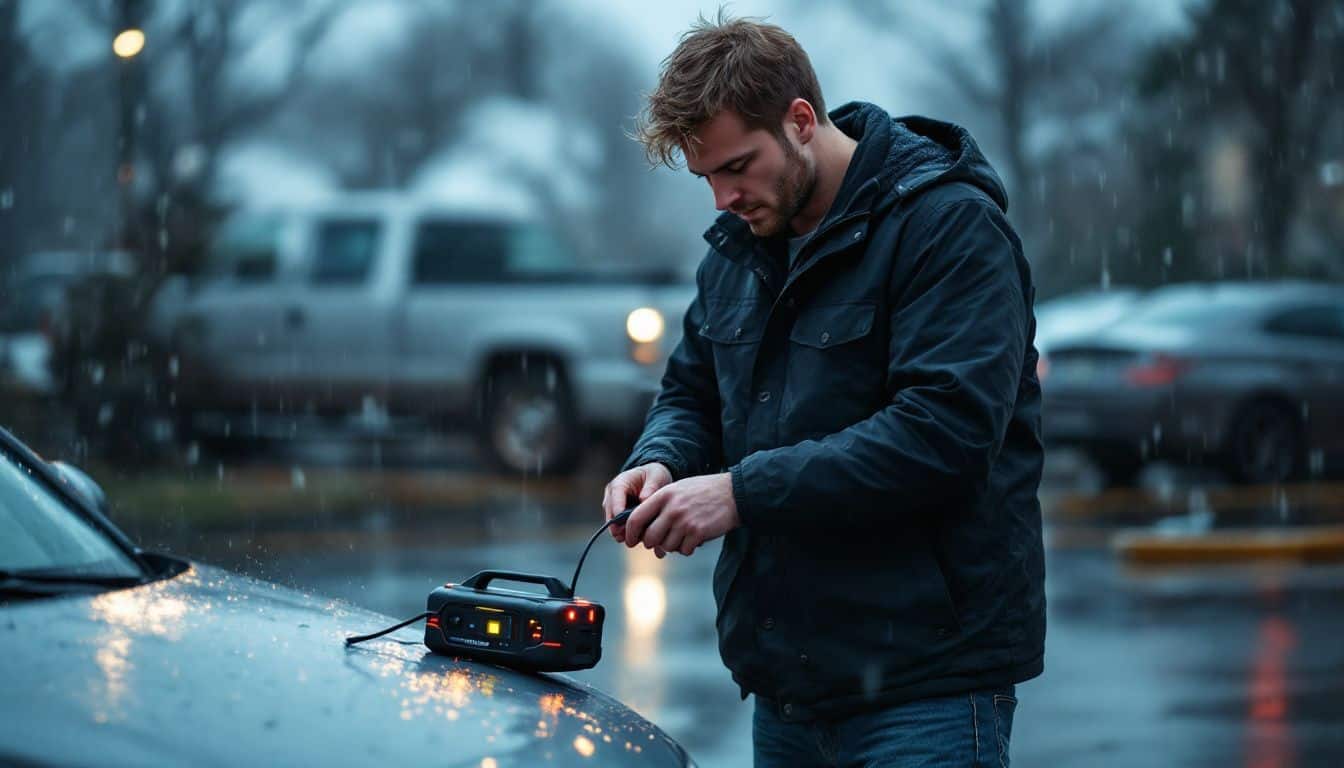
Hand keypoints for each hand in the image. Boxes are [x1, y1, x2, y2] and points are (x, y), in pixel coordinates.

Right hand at [603, 463, 673, 552]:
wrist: (653, 479)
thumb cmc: (654, 475)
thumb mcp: (657, 477)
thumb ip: (651, 487)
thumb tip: (644, 499)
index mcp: (619, 483)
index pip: (615, 499)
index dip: (619, 513)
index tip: (628, 525)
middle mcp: (612, 496)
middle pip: (611, 516)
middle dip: (622, 528)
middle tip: (635, 538)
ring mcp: (613, 507)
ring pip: (614, 525)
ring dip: (626, 534)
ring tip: (641, 540)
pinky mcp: (618, 517)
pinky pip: (620, 529)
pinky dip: (630, 534)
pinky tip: (642, 539)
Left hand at [624, 472, 738, 557]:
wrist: (734, 493)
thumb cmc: (704, 492)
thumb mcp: (678, 489)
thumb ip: (659, 504)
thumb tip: (642, 527)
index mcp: (663, 495)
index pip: (636, 518)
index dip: (630, 533)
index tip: (631, 541)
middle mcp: (672, 509)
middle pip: (649, 537)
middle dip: (653, 543)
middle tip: (660, 542)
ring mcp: (685, 522)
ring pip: (666, 546)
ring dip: (672, 546)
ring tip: (682, 536)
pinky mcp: (698, 533)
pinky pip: (683, 550)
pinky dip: (687, 549)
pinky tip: (693, 539)